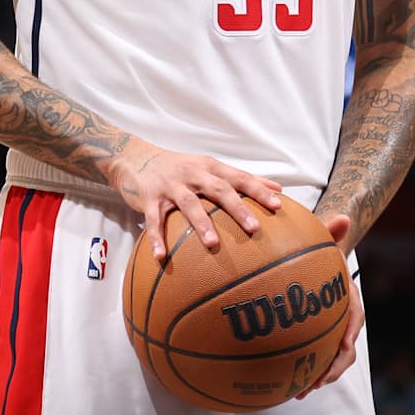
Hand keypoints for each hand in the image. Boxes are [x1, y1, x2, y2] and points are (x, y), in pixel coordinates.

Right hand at [107, 138, 281, 259]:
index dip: (258, 190)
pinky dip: (157, 238)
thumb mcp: (209, 167)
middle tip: (254, 228)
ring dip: (201, 223)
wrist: (136, 157)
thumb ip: (241, 178)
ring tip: (212, 244)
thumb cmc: (180, 167)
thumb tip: (278, 189)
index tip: (277, 206)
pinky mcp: (149, 198)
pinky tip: (162, 257)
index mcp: (209, 167)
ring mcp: (170, 185)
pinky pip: (154, 219)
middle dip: (237, 208)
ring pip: (189, 203)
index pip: (239, 178)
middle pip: (218, 189)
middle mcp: (192, 173)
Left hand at [298, 213, 362, 398]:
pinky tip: (278, 384)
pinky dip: (299, 371)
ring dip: (317, 377)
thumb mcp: (325, 241)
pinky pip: (309, 358)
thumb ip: (331, 232)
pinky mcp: (312, 338)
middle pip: (344, 350)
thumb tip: (343, 216)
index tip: (342, 348)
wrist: (317, 262)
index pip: (355, 319)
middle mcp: (342, 320)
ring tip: (298, 392)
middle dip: (333, 369)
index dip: (350, 336)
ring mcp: (328, 332)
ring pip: (328, 360)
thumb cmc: (321, 252)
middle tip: (316, 381)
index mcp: (350, 299)